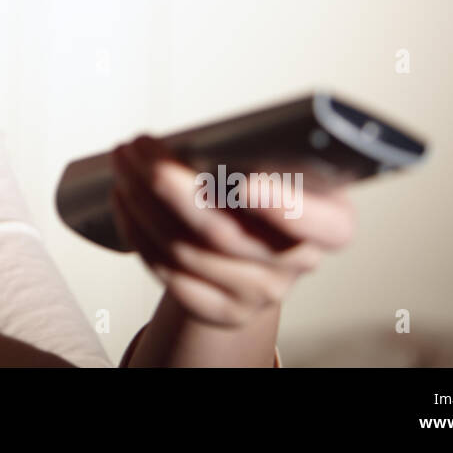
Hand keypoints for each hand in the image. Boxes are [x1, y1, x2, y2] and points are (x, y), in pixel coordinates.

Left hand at [109, 134, 355, 327]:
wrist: (252, 252)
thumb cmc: (263, 190)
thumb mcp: (278, 166)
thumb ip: (255, 155)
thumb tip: (194, 142)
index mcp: (330, 221)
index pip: (326, 226)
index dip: (284, 207)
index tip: (242, 182)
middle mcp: (299, 263)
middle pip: (227, 232)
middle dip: (171, 186)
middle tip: (139, 149)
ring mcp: (260, 293)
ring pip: (187, 250)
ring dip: (143, 202)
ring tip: (123, 163)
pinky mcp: (222, 310)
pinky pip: (170, 274)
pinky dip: (138, 232)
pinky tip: (123, 199)